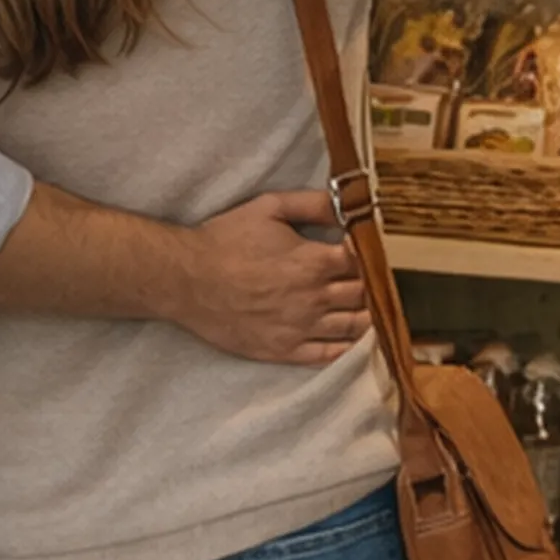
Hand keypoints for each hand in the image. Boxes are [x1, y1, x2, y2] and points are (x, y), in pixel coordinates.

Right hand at [177, 191, 370, 365]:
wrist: (187, 279)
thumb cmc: (226, 240)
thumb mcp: (269, 207)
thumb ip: (312, 204)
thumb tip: (346, 204)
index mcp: (315, 261)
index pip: (363, 262)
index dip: (370, 256)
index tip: (370, 254)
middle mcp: (314, 298)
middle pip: (362, 295)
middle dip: (371, 286)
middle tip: (372, 282)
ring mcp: (301, 328)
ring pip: (353, 327)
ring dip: (367, 318)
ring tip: (370, 311)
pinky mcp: (284, 350)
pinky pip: (329, 355)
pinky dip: (348, 349)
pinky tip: (354, 342)